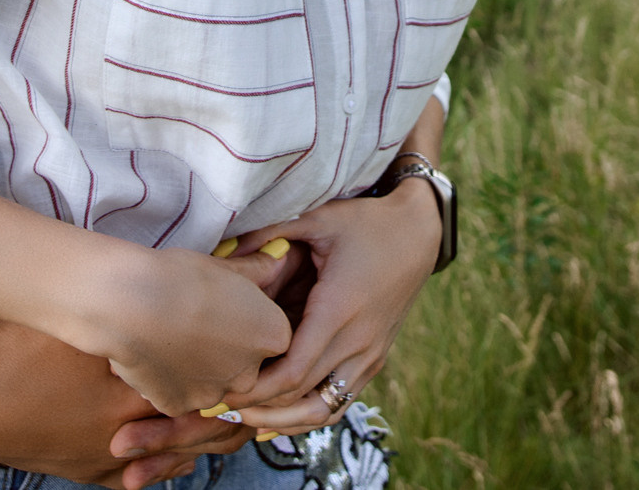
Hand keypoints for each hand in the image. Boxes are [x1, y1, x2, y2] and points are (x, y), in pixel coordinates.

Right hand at [0, 316, 256, 488]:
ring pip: (179, 453)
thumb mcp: (77, 313)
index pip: (206, 381)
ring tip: (229, 417)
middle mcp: (127, 423)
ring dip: (206, 435)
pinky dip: (167, 461)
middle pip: (202, 422)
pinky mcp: (94, 474)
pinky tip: (180, 448)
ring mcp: (112, 454)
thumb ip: (134, 297)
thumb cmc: (20, 346)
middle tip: (254, 390)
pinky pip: (146, 476)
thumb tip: (215, 265)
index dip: (237, 368)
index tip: (252, 352)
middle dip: (233, 407)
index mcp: (130, 379)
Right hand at [99, 244, 293, 419]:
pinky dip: (169, 378)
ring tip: (172, 334)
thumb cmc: (181, 277)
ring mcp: (214, 395)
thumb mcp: (227, 266)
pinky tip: (154, 352)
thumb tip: (279, 259)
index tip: (225, 307)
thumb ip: (258, 270)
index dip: (248, 321)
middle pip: (244, 364)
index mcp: (272, 337)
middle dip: (225, 349)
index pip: (270, 335)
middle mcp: (250, 374)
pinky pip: (179, 394)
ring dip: (198, 366)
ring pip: (211, 382)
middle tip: (197, 322)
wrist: (131, 303)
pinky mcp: (179, 407)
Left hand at [207, 182, 442, 436]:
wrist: (419, 233)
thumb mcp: (319, 219)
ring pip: (324, 411)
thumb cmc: (367, 224)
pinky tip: (281, 415)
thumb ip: (270, 234)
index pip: (292, 372)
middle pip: (301, 397)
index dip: (254, 390)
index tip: (220, 389)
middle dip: (258, 407)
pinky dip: (310, 414)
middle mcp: (357, 342)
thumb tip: (222, 249)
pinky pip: (341, 402)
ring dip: (285, 419)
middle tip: (219, 406)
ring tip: (246, 416)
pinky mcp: (375, 359)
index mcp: (338, 311)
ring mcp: (370, 356)